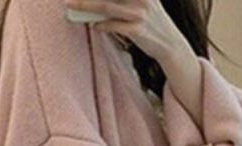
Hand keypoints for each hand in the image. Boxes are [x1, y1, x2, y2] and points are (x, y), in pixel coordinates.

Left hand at [66, 0, 189, 64]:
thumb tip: (92, 2)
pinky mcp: (138, 30)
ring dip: (85, 5)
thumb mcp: (142, 1)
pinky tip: (94, 26)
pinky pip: (112, 25)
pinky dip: (101, 25)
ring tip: (71, 4)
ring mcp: (140, 13)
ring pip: (106, 5)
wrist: (170, 44)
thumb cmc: (151, 20)